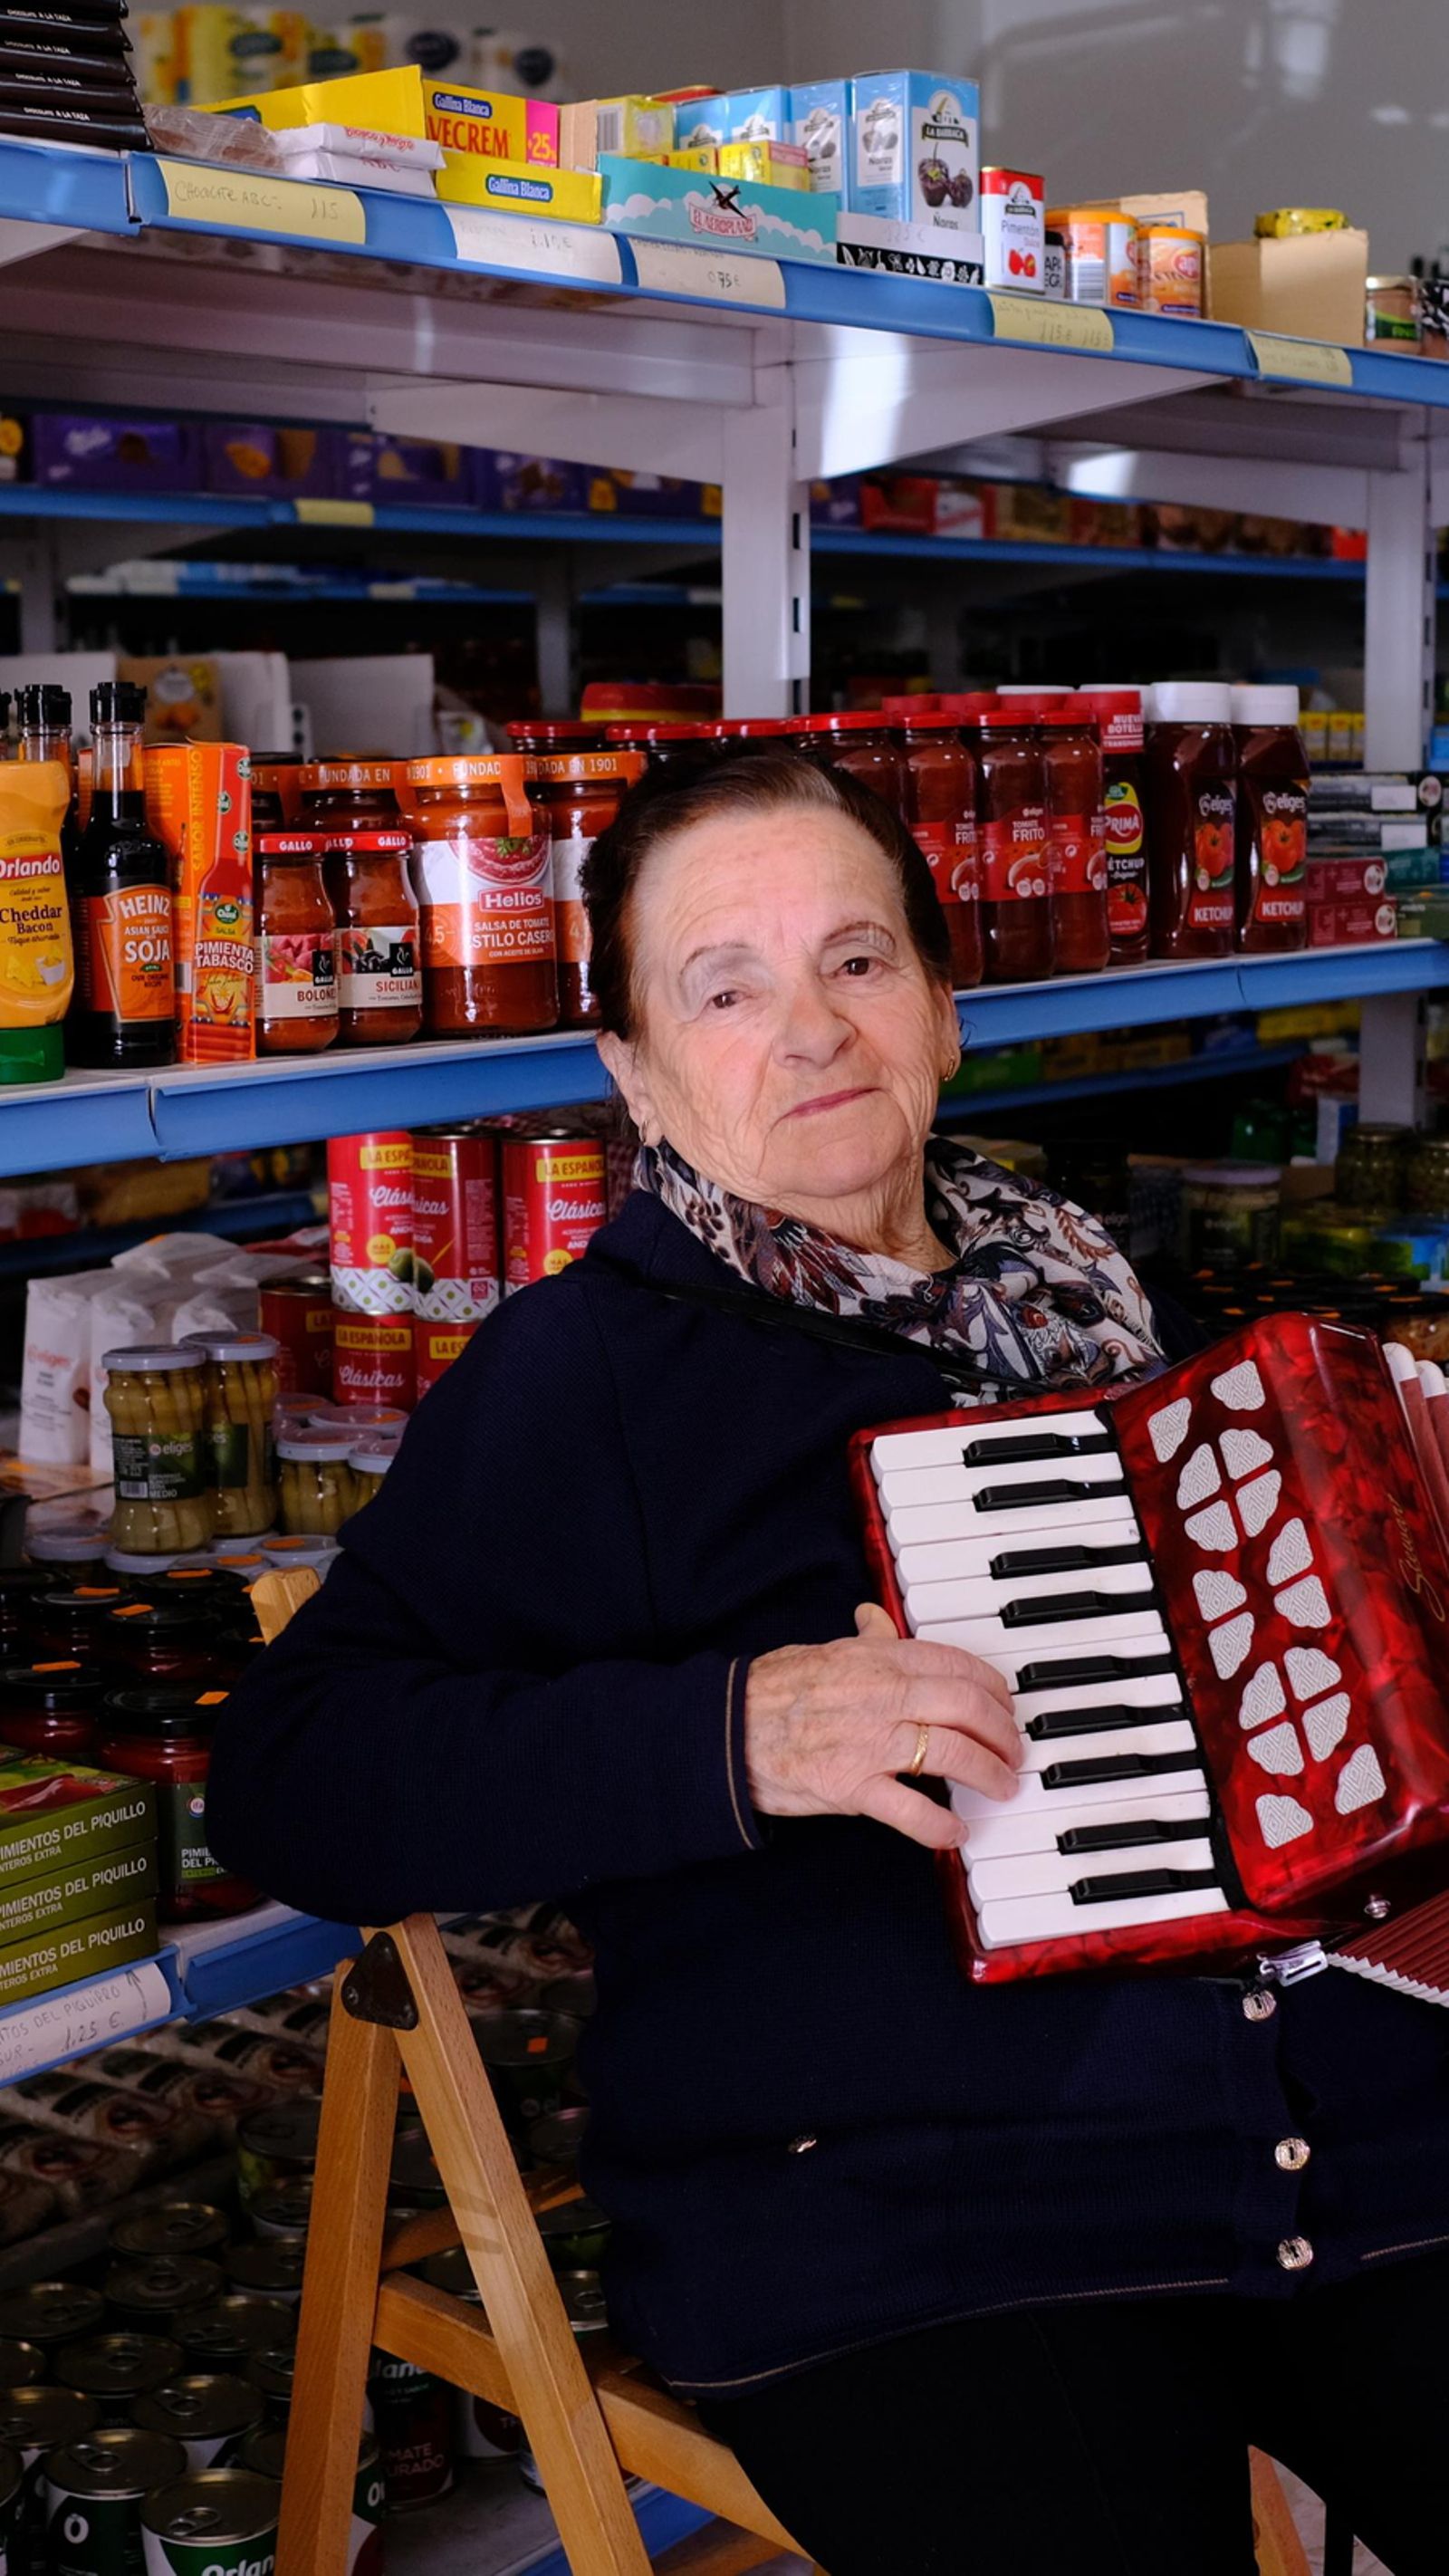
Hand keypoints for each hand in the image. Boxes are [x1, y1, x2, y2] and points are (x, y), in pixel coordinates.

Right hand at [743, 1601, 1021, 1852]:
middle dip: (1004, 1733)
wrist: (725, 1730)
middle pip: (968, 1708)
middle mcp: (883, 1696)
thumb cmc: (770, 1691)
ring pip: (953, 1754)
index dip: (993, 1687)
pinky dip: (941, 1826)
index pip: (957, 1665)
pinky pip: (911, 1809)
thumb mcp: (822, 1650)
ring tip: (1002, 1787)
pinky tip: (957, 1833)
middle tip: (1014, 1751)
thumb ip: (863, 1640)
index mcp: (879, 1660)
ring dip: (989, 1774)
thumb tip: (877, 1617)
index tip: (1005, 1704)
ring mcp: (870, 1742)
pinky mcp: (852, 1786)